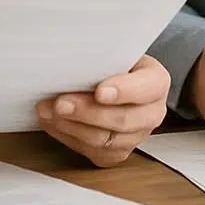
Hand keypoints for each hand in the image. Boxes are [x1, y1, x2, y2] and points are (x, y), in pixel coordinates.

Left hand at [36, 55, 168, 166]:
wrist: (115, 79)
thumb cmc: (114, 62)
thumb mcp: (115, 50)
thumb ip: (102, 55)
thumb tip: (74, 55)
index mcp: (156, 82)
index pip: (146, 88)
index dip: (123, 91)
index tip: (99, 91)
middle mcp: (151, 113)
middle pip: (122, 120)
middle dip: (87, 112)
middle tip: (61, 103)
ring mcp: (136, 137)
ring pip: (105, 140)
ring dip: (72, 126)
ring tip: (48, 111)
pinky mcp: (117, 153)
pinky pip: (93, 152)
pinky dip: (69, 137)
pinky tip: (53, 123)